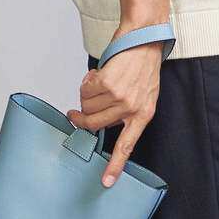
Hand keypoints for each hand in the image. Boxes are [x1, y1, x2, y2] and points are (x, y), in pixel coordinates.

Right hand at [67, 38, 162, 186]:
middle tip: (73, 115)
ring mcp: (120, 96)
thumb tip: (100, 121)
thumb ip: (126, 111)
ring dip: (86, 95)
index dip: (115, 165)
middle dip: (80, 119)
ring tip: (98, 83)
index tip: (106, 182)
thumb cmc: (143, 65)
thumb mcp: (143, 95)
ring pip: (87, 106)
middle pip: (95, 125)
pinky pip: (85, 90)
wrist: (145, 36)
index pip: (127, 146)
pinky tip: (98, 75)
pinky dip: (86, 82)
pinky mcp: (109, 82)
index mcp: (143, 115)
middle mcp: (132, 108)